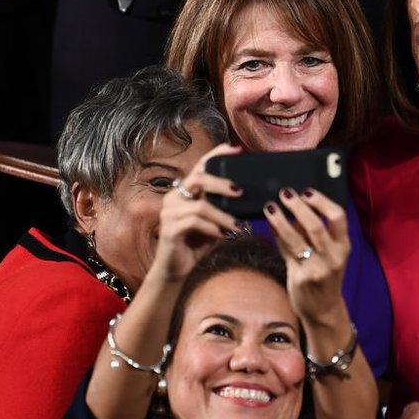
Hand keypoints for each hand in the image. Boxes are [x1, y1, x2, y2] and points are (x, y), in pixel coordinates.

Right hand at [150, 144, 242, 281]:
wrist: (178, 269)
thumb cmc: (198, 243)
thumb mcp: (215, 221)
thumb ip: (224, 207)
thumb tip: (249, 197)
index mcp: (185, 192)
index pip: (200, 166)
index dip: (216, 154)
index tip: (236, 149)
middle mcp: (174, 197)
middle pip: (198, 179)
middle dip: (221, 183)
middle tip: (241, 192)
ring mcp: (169, 213)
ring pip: (200, 206)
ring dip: (223, 217)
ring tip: (237, 227)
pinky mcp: (169, 229)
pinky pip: (194, 222)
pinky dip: (212, 228)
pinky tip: (223, 235)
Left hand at [265, 189, 350, 325]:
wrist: (324, 309)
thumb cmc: (325, 276)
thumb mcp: (327, 253)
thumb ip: (311, 233)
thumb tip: (294, 209)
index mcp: (343, 246)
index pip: (337, 217)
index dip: (321, 202)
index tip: (307, 192)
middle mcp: (333, 256)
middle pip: (315, 225)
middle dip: (298, 207)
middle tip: (285, 194)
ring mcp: (317, 268)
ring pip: (295, 238)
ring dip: (280, 220)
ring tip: (270, 207)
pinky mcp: (301, 278)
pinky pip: (286, 252)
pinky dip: (277, 237)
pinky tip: (270, 226)